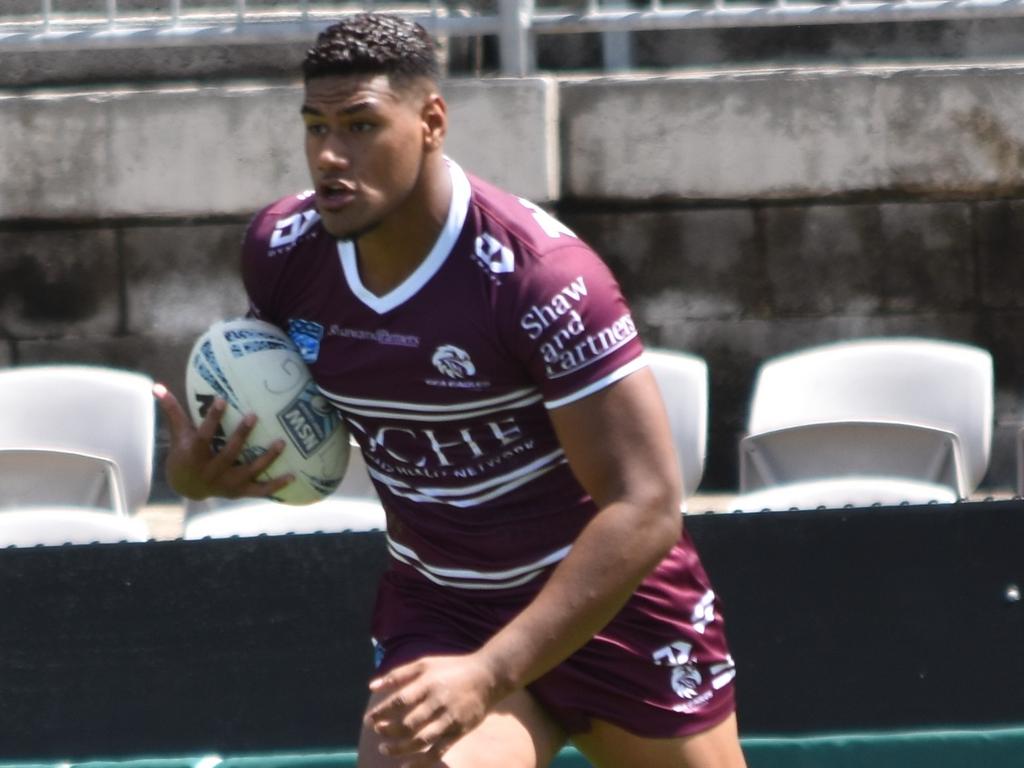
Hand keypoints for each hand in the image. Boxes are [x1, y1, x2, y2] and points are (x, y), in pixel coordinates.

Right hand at [153, 382, 293, 499]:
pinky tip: (293, 475)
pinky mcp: (239, 492)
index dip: (212, 419)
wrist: (187, 487)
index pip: (203, 436)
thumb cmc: (185, 453)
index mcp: (195, 456)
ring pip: (249, 471)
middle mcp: (211, 472)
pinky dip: (276, 485)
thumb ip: (172, 410)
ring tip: (282, 442)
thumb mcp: (178, 434)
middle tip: (254, 415)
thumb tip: (157, 386)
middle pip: (229, 453)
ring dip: (267, 459)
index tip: (222, 399)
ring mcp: (227, 484)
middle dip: (241, 435)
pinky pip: (260, 490)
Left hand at [366, 652, 505, 766]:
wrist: (488, 677)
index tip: (369, 719)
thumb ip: (398, 675)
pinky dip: (421, 762)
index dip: (382, 712)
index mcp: (428, 683)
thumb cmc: (451, 669)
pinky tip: (406, 766)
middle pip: (408, 723)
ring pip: (421, 740)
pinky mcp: (459, 731)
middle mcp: (438, 701)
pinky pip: (438, 751)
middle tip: (378, 732)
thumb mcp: (425, 664)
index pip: (400, 701)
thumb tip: (372, 686)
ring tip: (385, 749)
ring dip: (400, 748)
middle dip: (389, 731)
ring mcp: (449, 718)